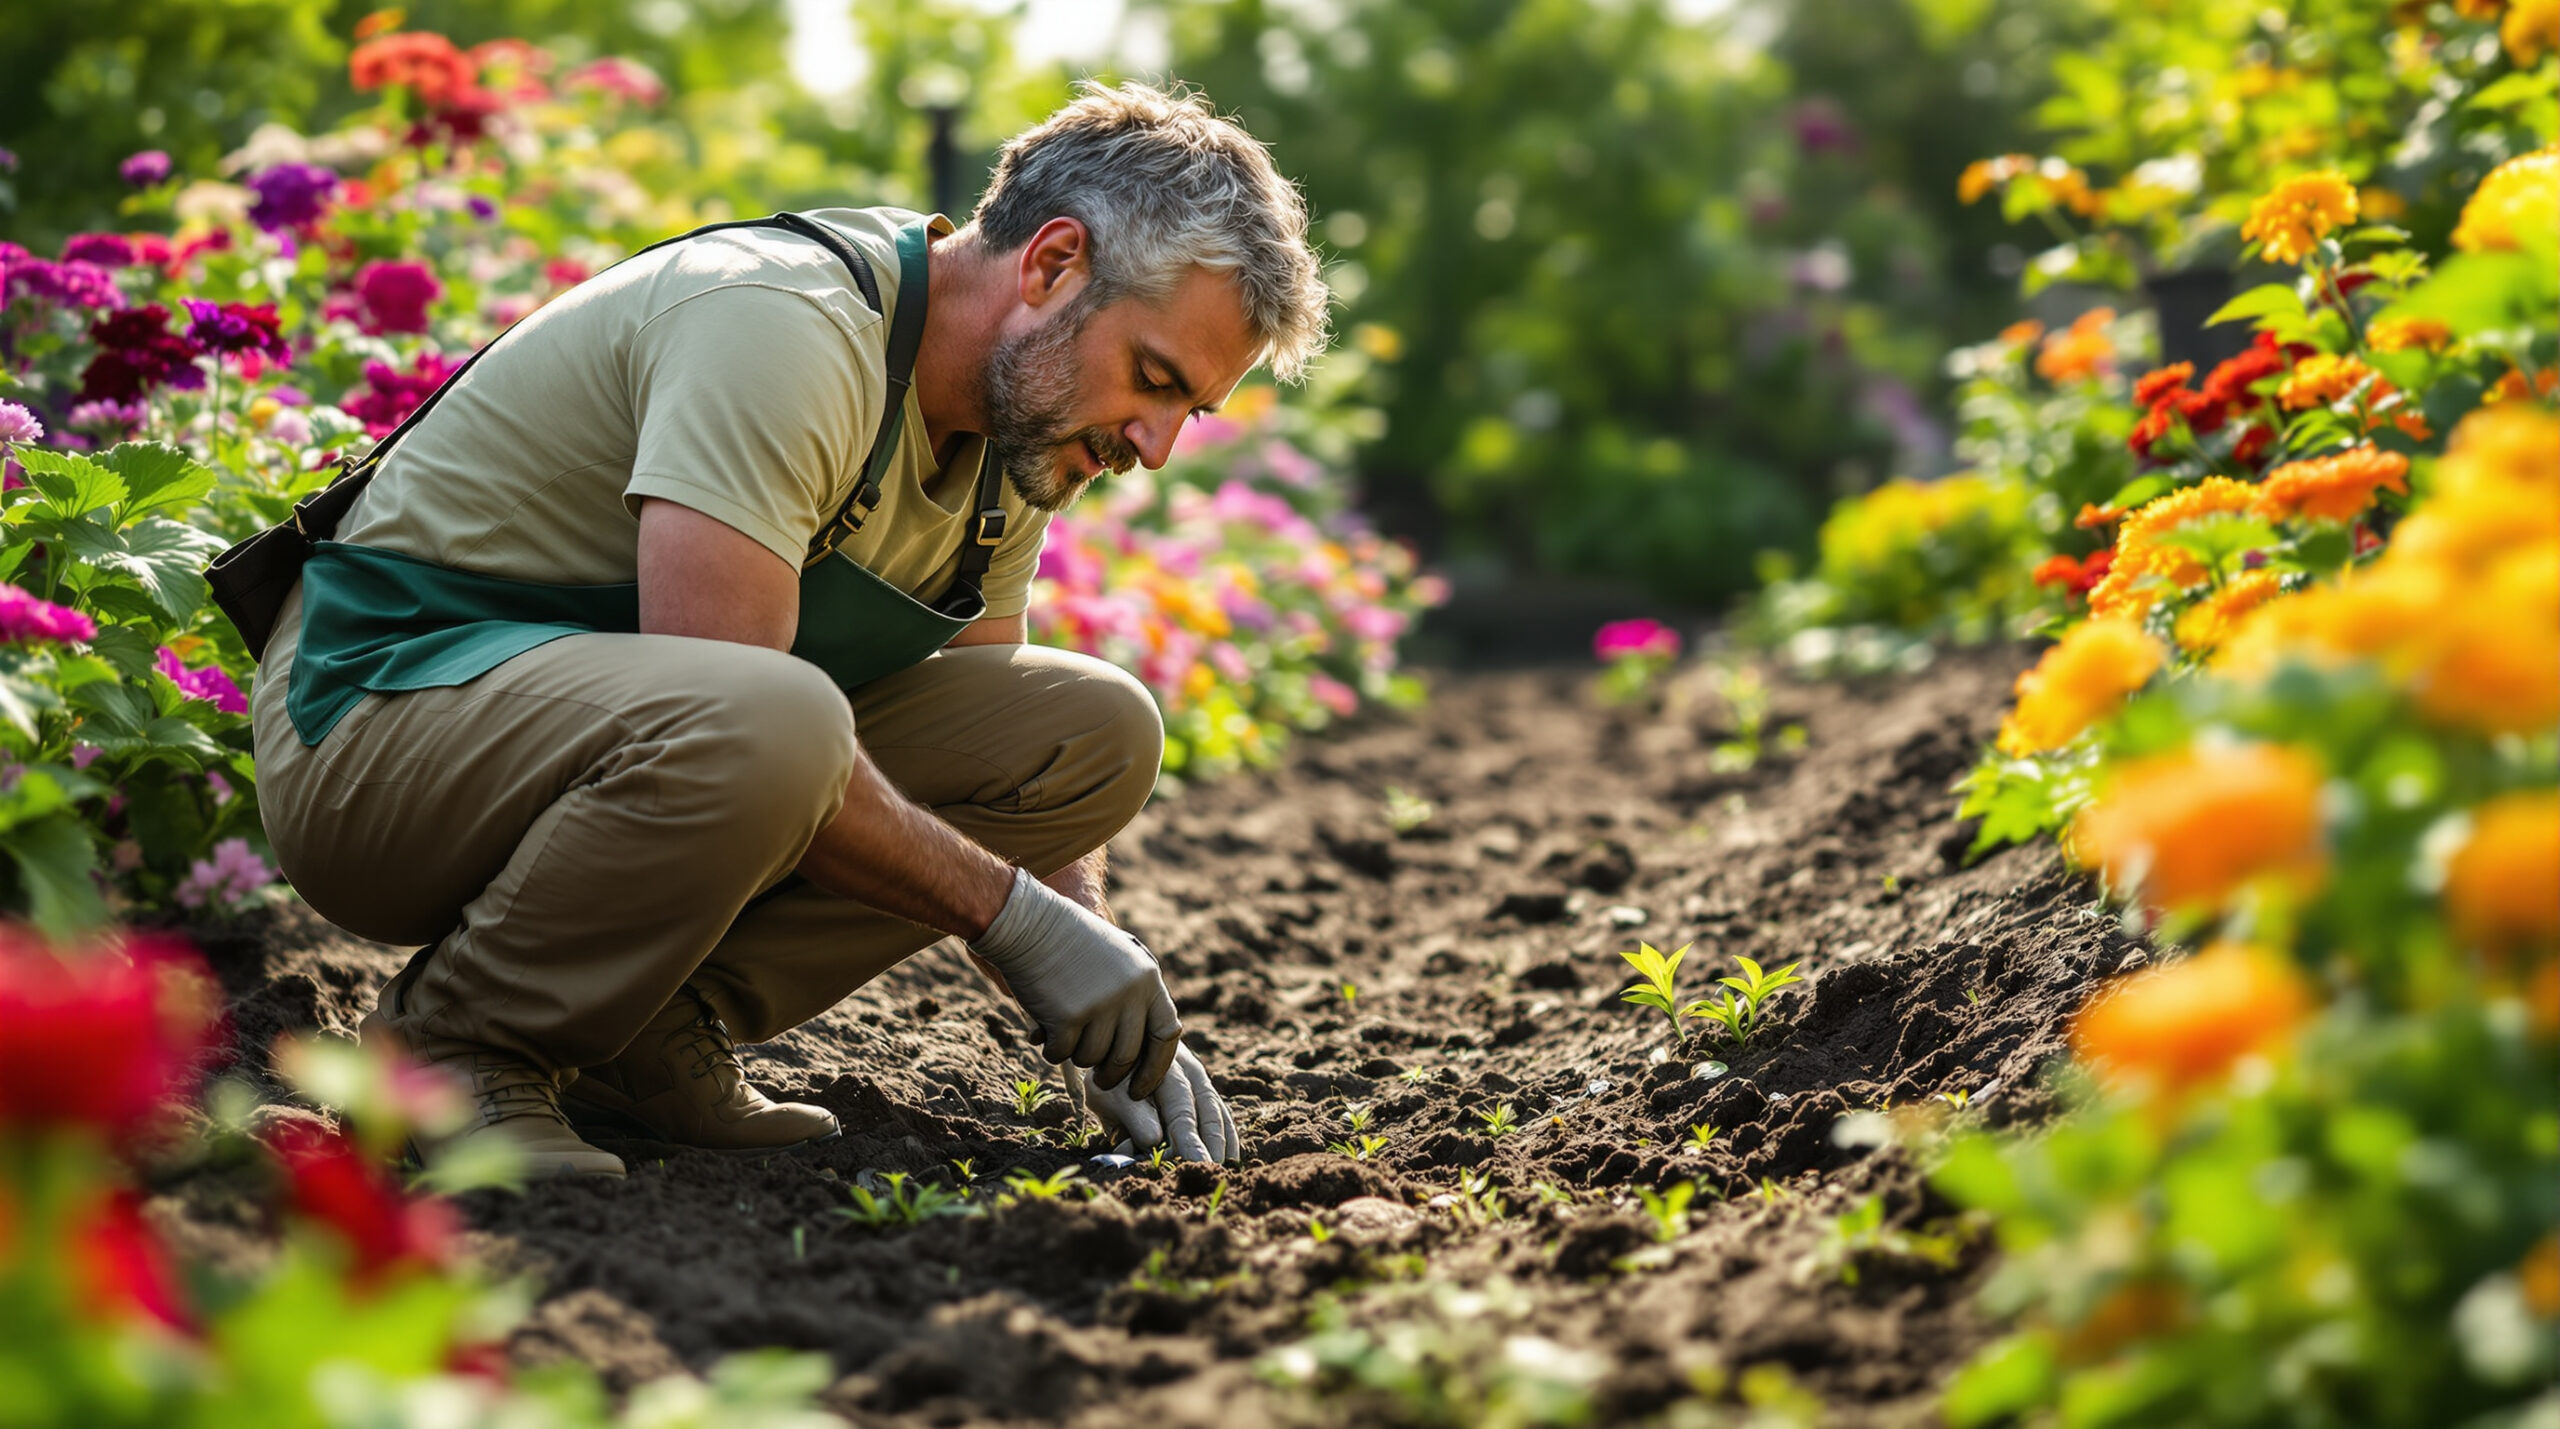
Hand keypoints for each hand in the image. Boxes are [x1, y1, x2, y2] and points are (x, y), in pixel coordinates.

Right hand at [968, 866, 1180, 1094]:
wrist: (1029, 923)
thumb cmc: (1071, 942)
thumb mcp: (1120, 957)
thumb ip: (1138, 995)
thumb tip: (1149, 1045)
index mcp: (1148, 979)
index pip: (1166, 1035)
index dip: (1155, 1068)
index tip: (1139, 1087)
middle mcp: (1130, 994)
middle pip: (1127, 1056)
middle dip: (1112, 1076)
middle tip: (1098, 1079)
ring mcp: (1100, 1006)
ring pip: (1092, 1058)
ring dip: (1075, 1055)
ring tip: (1063, 1033)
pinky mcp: (1068, 1017)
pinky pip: (1061, 1054)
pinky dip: (1050, 1050)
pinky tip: (1041, 1031)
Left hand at [1066, 1042, 1235, 1162]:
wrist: (1120, 1056)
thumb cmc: (1111, 1081)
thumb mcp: (1108, 1094)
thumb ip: (1130, 1116)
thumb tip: (1154, 1139)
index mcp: (1162, 1070)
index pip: (1180, 1110)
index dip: (1189, 1139)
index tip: (1198, 1162)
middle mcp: (1189, 1071)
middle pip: (1207, 1110)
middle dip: (1212, 1144)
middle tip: (1213, 1171)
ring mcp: (1200, 1079)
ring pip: (1218, 1111)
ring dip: (1223, 1142)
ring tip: (1226, 1169)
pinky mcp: (1205, 1091)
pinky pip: (1221, 1114)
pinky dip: (1228, 1135)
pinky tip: (1231, 1156)